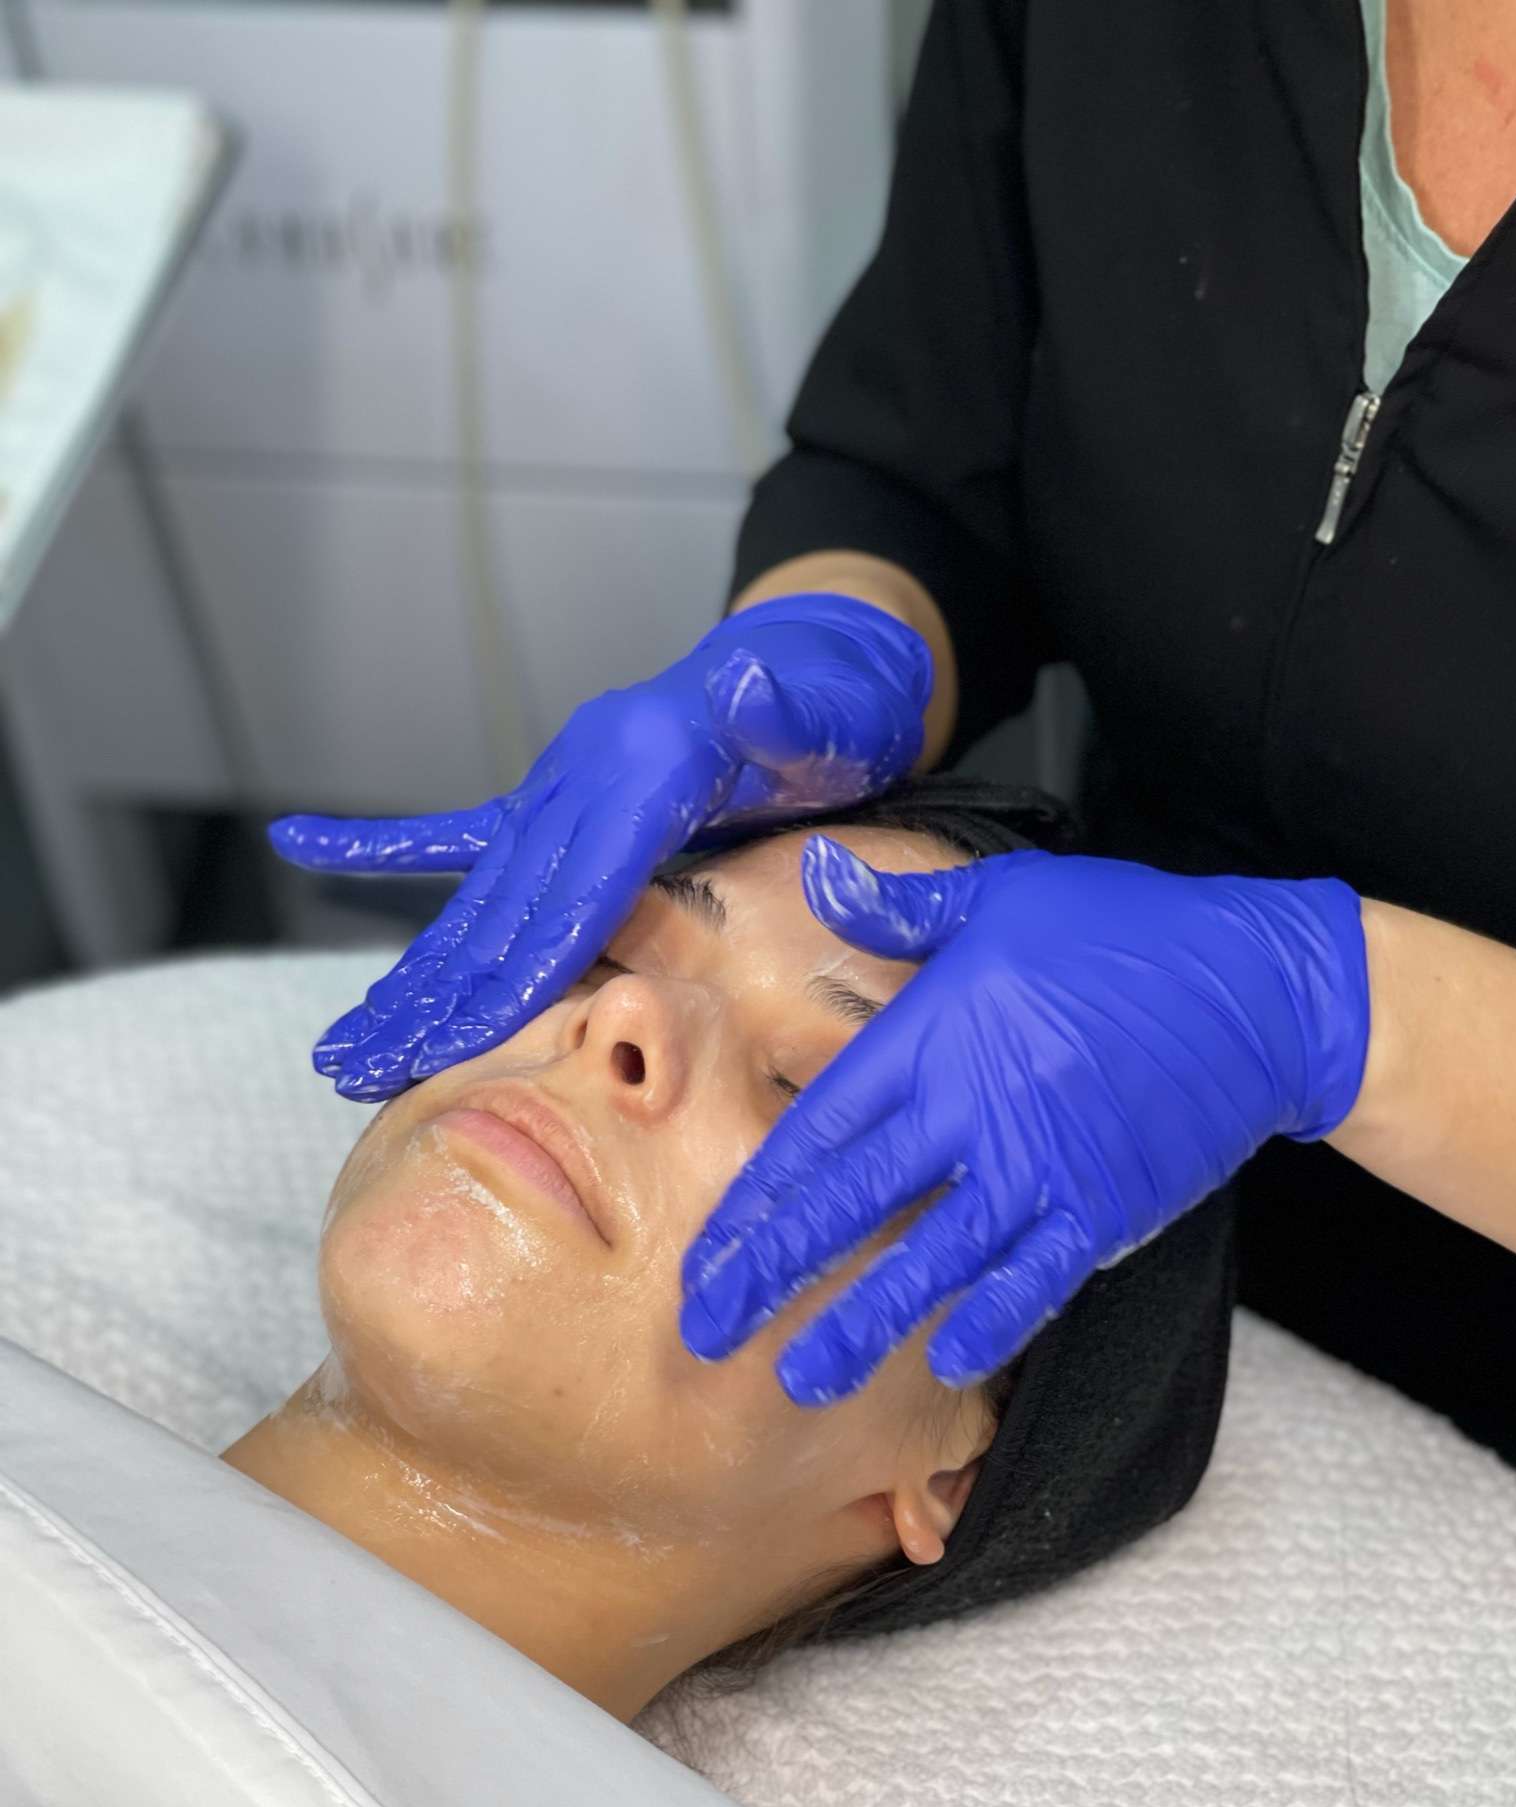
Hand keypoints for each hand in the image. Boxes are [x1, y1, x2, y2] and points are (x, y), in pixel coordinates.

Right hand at [267, 594, 931, 1099]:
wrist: (822, 658)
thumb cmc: (841, 706)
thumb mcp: (834, 712)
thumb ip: (788, 716)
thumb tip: (745, 688)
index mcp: (646, 773)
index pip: (571, 899)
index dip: (510, 977)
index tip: (446, 1046)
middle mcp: (583, 776)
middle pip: (499, 912)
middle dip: (428, 1000)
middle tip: (354, 1071)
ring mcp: (562, 783)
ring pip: (477, 899)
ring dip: (412, 975)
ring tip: (345, 1043)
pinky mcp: (559, 793)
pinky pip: (464, 829)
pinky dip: (387, 843)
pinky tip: (306, 843)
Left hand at [680, 839, 1369, 1403]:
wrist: (1257, 987)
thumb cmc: (1122, 931)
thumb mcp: (1002, 896)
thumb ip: (900, 904)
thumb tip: (814, 869)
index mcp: (934, 1039)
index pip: (820, 1132)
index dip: (759, 1199)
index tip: (709, 1251)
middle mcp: (973, 1111)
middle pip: (851, 1205)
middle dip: (773, 1275)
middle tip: (709, 1332)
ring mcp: (1040, 1167)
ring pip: (930, 1260)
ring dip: (861, 1323)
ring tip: (800, 1378)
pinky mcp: (1104, 1206)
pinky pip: (1034, 1279)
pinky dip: (991, 1321)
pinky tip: (944, 1361)